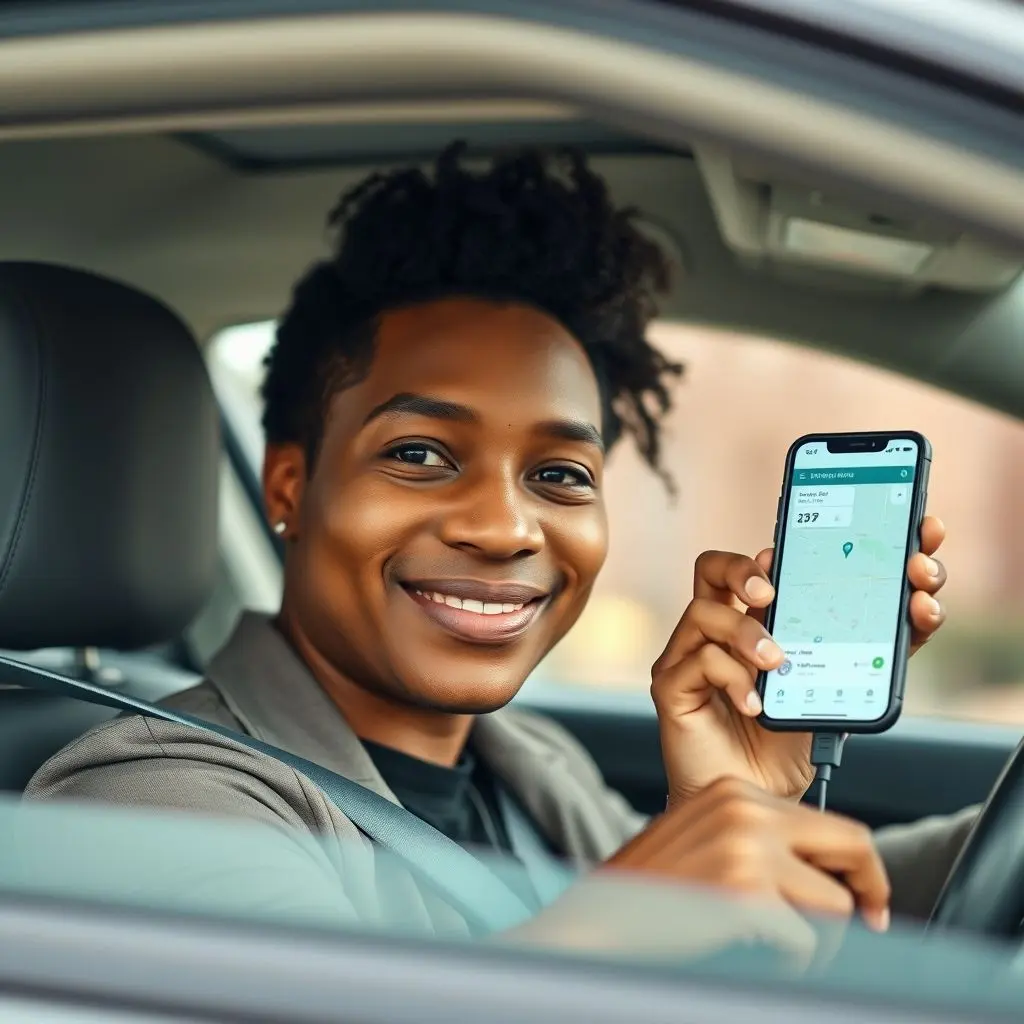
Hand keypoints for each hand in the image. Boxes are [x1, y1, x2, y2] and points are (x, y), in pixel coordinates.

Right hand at [605, 778, 889, 953]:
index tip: (866, 898)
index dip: (857, 865)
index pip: (829, 821)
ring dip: (824, 938)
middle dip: (870, 889)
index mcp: (733, 789)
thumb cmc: (648, 893)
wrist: (595, 921)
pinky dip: (795, 963)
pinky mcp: (744, 895)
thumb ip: (760, 841)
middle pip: (852, 844)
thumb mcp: (706, 841)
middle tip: (874, 923)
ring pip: (837, 904)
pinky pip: (808, 942)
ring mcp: (745, 848)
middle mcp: (743, 807)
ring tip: (787, 951)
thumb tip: (832, 873)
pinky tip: (759, 960)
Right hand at [653, 516, 946, 801]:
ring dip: (745, 633)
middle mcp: (712, 634)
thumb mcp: (825, 689)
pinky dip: (733, 678)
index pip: (750, 569)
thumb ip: (849, 649)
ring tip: (775, 663)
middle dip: (742, 568)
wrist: (756, 802)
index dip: (774, 553)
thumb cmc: (784, 747)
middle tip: (770, 590)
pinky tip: (754, 705)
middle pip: (710, 569)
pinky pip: (698, 661)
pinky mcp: (671, 688)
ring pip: (703, 612)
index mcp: (747, 624)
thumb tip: (907, 612)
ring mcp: (686, 658)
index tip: (800, 558)